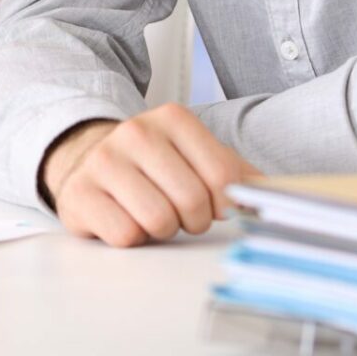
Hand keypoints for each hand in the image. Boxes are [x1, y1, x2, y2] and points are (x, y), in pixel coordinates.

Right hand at [42, 105, 260, 247]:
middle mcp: (135, 132)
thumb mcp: (195, 156)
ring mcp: (103, 161)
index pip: (223, 178)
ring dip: (161, 230)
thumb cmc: (152, 166)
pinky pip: (126, 235)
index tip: (211, 205)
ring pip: (159, 220)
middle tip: (177, 212)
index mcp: (172, 119)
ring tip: (149, 213)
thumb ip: (237, 172)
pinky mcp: (79, 194)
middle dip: (191, 219)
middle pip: (191, 202)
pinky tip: (123, 218)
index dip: (223, 204)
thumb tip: (277, 195)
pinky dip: (132, 238)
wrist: (87, 160)